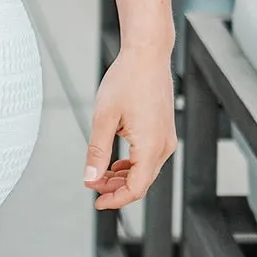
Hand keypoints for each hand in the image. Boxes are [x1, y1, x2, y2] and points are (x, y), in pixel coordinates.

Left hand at [83, 44, 176, 212]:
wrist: (147, 54)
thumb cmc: (126, 80)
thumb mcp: (103, 118)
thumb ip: (97, 152)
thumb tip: (89, 179)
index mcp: (150, 146)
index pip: (135, 188)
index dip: (115, 200)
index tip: (96, 202)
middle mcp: (163, 146)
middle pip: (141, 183)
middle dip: (116, 189)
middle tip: (92, 186)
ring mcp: (167, 138)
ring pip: (145, 172)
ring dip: (123, 177)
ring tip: (100, 174)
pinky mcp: (164, 131)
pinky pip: (149, 158)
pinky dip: (132, 165)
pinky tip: (115, 162)